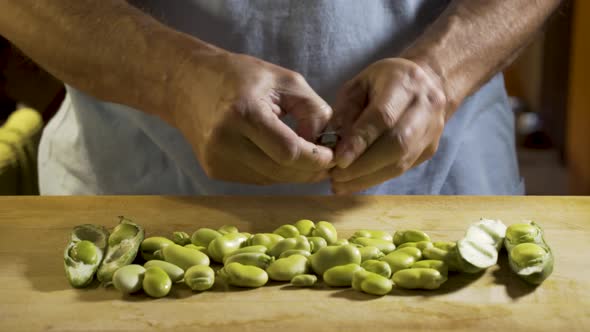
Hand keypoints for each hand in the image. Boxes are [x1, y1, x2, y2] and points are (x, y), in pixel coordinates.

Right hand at [172, 51, 333, 184]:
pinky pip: (256, 180)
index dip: (315, 158)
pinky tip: (277, 155)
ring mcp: (217, 160)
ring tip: (304, 155)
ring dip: (293, 173)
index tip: (331, 154)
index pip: (288, 152)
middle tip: (326, 161)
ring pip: (271, 180)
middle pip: (281, 172)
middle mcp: (226, 142)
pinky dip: (274, 172)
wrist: (186, 83)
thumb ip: (313, 110)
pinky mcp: (214, 171)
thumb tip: (324, 144)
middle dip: (309, 169)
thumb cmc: (239, 75)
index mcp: (244, 113)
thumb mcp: (285, 80)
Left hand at [330, 58, 446, 193]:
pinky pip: (402, 169)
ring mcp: (431, 130)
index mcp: (405, 82)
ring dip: (367, 177)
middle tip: (336, 176)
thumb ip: (345, 111)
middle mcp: (425, 106)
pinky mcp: (430, 149)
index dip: (360, 141)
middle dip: (363, 165)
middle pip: (397, 144)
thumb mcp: (358, 85)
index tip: (339, 159)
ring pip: (401, 162)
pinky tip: (354, 183)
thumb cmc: (384, 82)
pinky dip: (375, 178)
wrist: (428, 83)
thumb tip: (332, 144)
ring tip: (340, 184)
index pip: (383, 116)